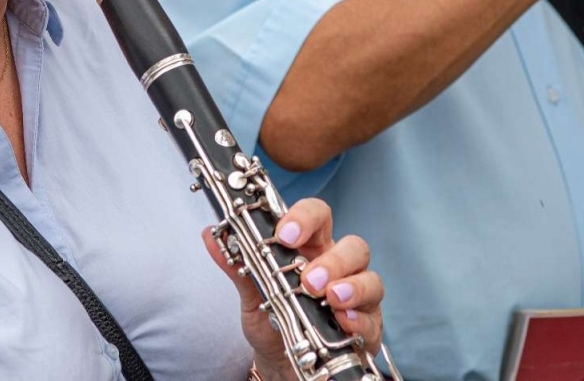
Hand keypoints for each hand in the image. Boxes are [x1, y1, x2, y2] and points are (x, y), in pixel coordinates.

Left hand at [205, 197, 383, 379]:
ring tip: (330, 299)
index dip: (306, 217)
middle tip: (309, 280)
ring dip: (352, 287)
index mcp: (312, 250)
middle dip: (334, 260)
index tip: (285, 234)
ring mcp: (357, 298)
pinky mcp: (366, 329)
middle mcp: (339, 269)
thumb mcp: (252, 297)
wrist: (282, 366)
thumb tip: (209, 235)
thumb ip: (238, 267)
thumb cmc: (272, 323)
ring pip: (371, 279)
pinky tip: (344, 323)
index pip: (318, 217)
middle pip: (354, 246)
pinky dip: (360, 320)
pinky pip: (373, 320)